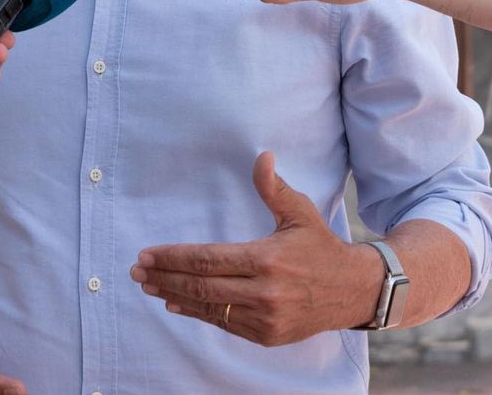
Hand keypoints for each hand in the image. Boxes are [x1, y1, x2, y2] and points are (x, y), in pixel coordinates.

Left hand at [130, 152, 382, 345]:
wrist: (354, 290)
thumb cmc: (321, 246)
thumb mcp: (300, 213)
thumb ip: (274, 188)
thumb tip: (262, 156)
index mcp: (267, 260)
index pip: (207, 259)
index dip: (173, 257)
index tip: (147, 254)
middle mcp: (263, 292)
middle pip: (201, 286)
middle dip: (164, 277)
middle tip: (136, 271)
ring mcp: (264, 318)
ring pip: (209, 308)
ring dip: (174, 296)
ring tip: (148, 285)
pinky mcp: (266, 335)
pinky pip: (224, 324)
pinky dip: (198, 313)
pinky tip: (177, 303)